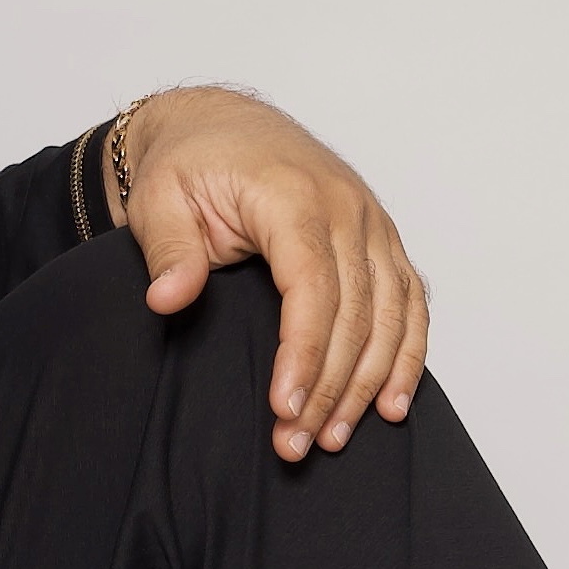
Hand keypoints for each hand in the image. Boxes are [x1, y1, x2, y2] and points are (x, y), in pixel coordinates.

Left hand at [117, 87, 429, 461]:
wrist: (220, 125)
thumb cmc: (191, 163)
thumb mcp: (159, 198)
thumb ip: (169, 250)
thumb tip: (168, 299)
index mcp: (294, 196)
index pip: (313, 289)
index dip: (304, 354)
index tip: (284, 408)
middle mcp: (346, 207)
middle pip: (355, 312)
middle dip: (330, 387)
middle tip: (297, 443)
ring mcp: (370, 222)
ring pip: (391, 314)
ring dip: (369, 382)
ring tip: (334, 437)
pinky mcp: (380, 238)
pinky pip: (409, 300)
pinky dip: (408, 353)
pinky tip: (393, 402)